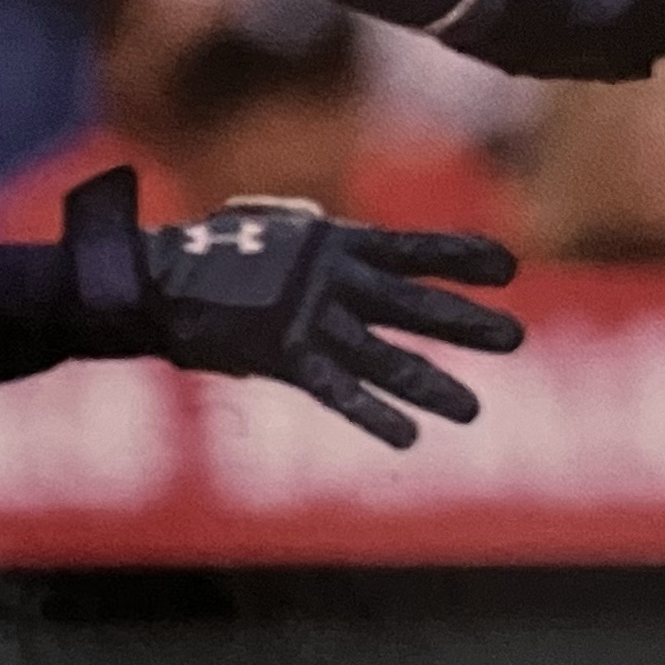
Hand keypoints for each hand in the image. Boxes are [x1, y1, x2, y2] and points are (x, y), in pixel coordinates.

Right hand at [63, 164, 521, 450]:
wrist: (150, 282)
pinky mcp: (283, 356)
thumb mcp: (265, 228)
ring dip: (430, 385)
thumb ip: (304, 232)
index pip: (412, 248)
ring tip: (471, 410)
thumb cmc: (206, 255)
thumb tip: (325, 227)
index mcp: (334, 243)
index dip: (460, 255)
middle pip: (412, 304)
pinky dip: (371, 414)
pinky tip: (407, 438)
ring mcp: (309, 320)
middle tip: (514, 338)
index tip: (508, 265)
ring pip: (383, 357)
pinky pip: (334, 391)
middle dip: (464, 322)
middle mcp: (332, 281)